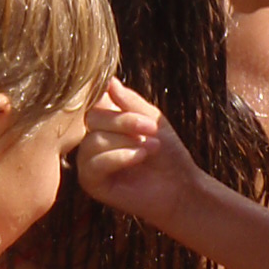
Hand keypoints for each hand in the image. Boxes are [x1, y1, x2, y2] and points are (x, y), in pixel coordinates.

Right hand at [78, 79, 203, 234]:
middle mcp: (91, 138)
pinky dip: (119, 157)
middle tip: (150, 128)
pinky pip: (94, 164)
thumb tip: (109, 81)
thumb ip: (129, 101)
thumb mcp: (151, 118)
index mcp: (104, 120)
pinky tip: (140, 157)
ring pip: (93, 141)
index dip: (109, 97)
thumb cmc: (167, 152)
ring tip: (151, 147)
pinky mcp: (91, 183)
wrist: (180, 187)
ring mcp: (89, 161)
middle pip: (92, 118)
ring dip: (125, 141)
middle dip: (123, 121)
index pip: (93, 100)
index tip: (132, 104)